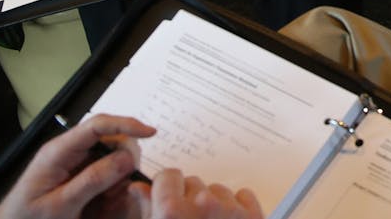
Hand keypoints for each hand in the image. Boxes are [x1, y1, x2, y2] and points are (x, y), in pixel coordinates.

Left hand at [0, 114, 153, 218]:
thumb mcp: (60, 205)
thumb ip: (92, 181)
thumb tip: (125, 159)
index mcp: (58, 152)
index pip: (98, 125)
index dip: (127, 124)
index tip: (150, 133)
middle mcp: (69, 152)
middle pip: (112, 139)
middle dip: (124, 161)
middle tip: (118, 188)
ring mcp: (76, 162)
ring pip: (114, 156)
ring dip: (119, 177)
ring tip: (107, 200)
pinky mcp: (81, 174)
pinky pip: (109, 171)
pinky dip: (115, 185)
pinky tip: (105, 201)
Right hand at [130, 169, 262, 218]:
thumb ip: (146, 209)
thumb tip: (137, 188)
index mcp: (171, 210)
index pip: (168, 175)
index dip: (166, 188)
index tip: (167, 198)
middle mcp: (202, 204)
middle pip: (193, 183)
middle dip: (190, 198)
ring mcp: (229, 210)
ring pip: (218, 190)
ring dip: (213, 204)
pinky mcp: (253, 215)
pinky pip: (244, 196)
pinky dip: (239, 207)